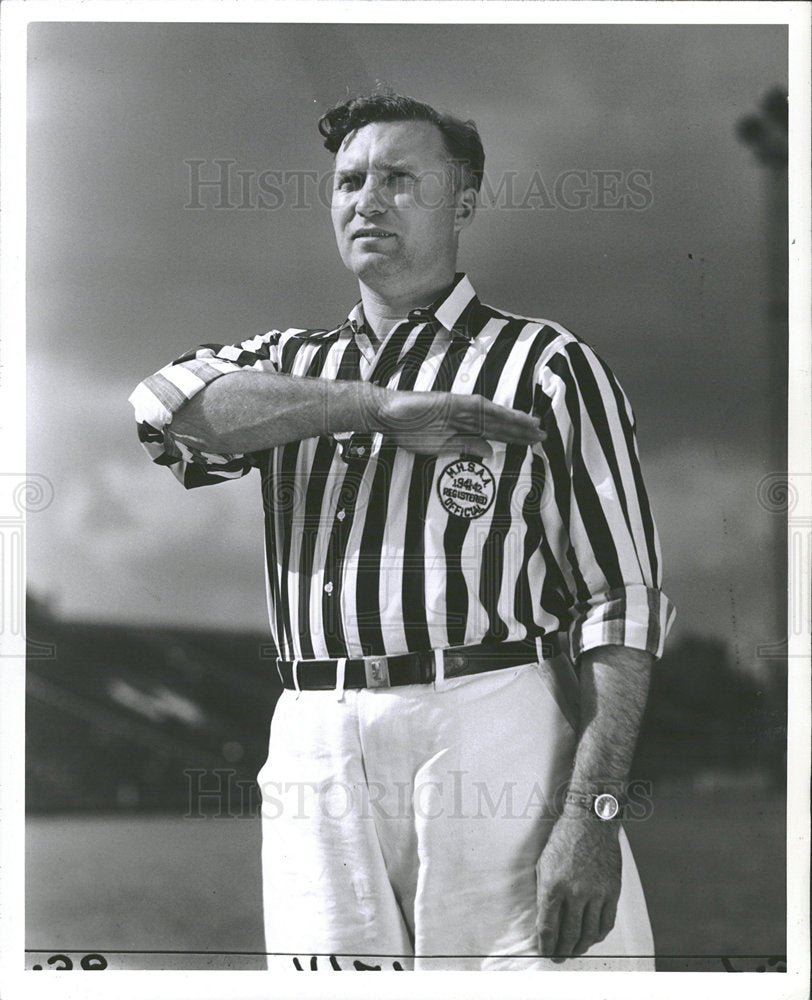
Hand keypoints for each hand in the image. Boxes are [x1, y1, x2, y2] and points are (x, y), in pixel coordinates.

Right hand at [375, 389, 545, 456]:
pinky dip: (492, 412)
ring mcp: (459, 407)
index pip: (495, 432)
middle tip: (543, 435)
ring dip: (514, 421)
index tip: (532, 442)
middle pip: (499, 423)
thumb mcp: (442, 446)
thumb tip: (490, 452)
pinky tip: (509, 416)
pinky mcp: (450, 401)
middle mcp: (466, 415)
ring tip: (534, 427)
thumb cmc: (410, 430)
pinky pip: (475, 407)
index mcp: (464, 426)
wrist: (388, 415)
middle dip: (521, 430)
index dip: (514, 436)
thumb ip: (465, 447)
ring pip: (493, 415)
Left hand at [535, 816, 621, 961]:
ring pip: (588, 933)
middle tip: (559, 957)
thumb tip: (545, 918)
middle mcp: (574, 892)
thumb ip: (544, 892)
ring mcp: (595, 893)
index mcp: (553, 886)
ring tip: (574, 951)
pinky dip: (598, 935)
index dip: (546, 945)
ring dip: (579, 947)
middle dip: (561, 951)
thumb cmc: (563, 839)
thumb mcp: (543, 864)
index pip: (548, 927)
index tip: (545, 951)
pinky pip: (606, 922)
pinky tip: (591, 938)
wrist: (590, 822)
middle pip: (568, 935)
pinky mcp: (612, 891)